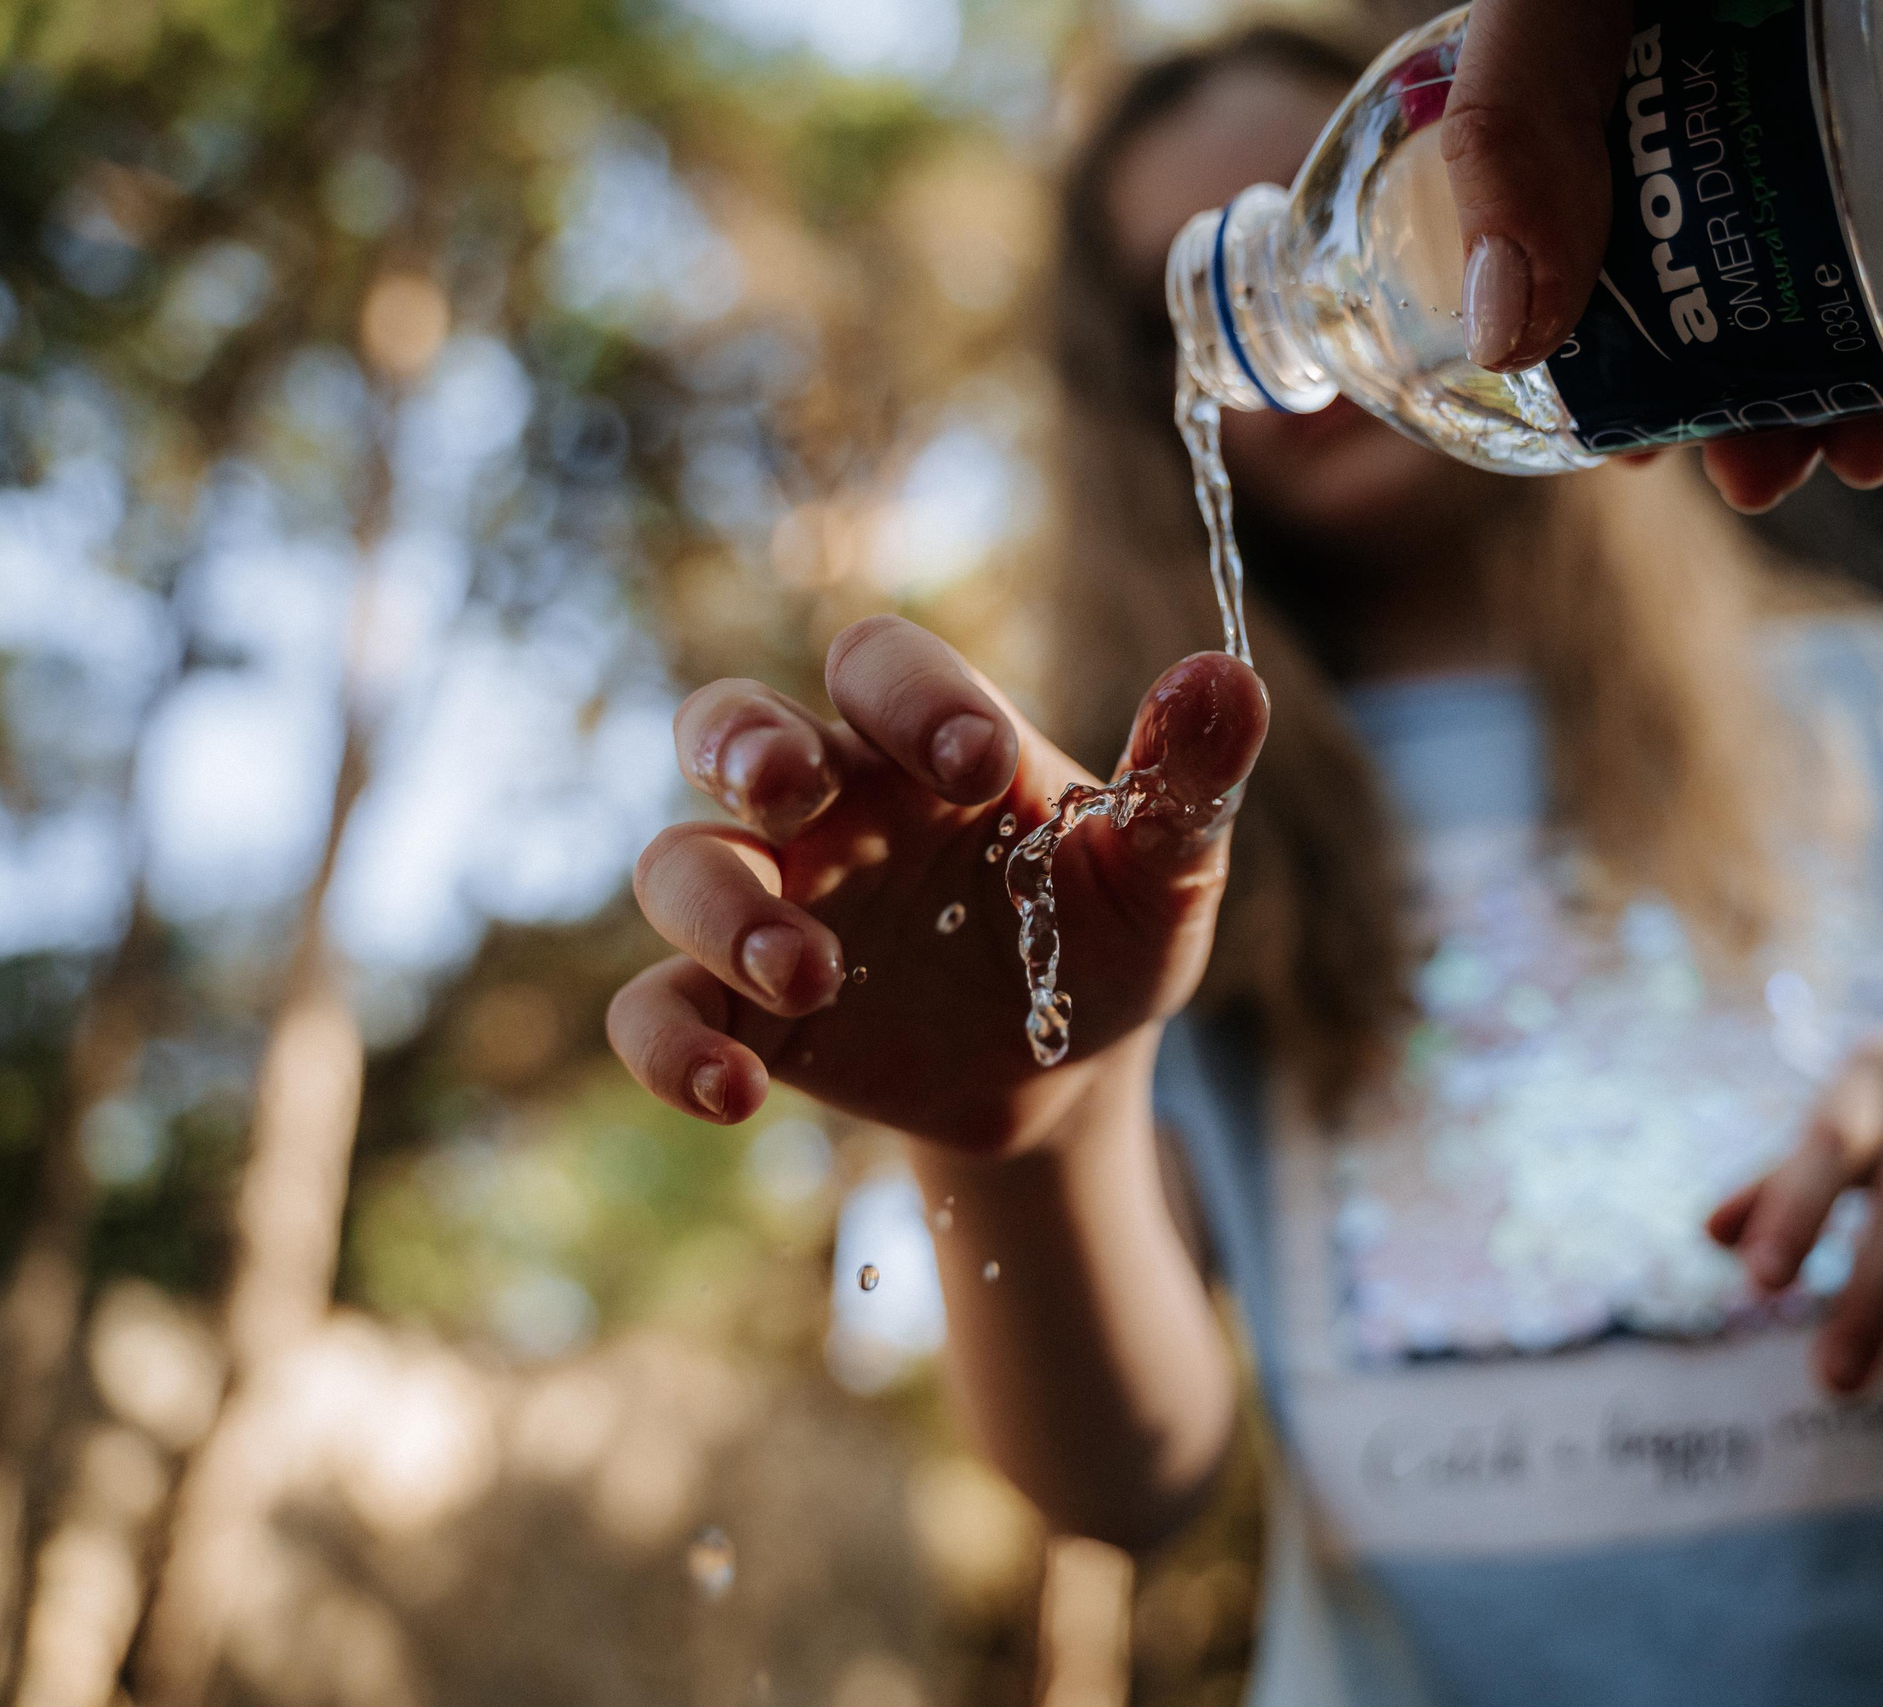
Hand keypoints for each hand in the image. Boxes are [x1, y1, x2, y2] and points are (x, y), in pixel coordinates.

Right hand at [606, 617, 1267, 1154]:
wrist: (1068, 1072)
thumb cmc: (1109, 934)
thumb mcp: (1165, 866)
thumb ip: (1187, 778)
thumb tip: (1228, 677)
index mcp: (925, 742)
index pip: (878, 664)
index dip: (912, 698)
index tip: (979, 769)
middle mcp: (829, 805)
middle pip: (726, 725)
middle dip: (740, 745)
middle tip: (793, 790)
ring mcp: (773, 902)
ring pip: (679, 865)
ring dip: (725, 911)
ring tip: (814, 975)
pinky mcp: (741, 1011)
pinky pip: (654, 1011)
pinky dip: (674, 1048)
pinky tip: (736, 1093)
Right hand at [1440, 0, 1882, 509]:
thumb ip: (1517, 126)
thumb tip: (1506, 337)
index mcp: (1672, 97)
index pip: (1643, 268)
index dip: (1639, 378)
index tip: (1642, 458)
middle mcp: (1798, 107)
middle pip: (1784, 297)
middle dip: (1775, 413)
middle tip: (1767, 481)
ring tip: (1879, 453)